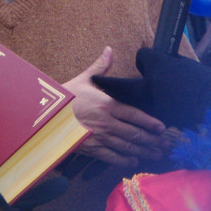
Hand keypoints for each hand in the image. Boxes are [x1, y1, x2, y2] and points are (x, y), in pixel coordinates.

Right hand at [64, 47, 168, 166]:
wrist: (45, 115)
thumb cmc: (65, 97)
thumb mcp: (83, 79)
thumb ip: (100, 67)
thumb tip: (109, 49)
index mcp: (107, 104)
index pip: (134, 114)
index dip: (149, 122)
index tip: (161, 127)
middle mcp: (106, 122)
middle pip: (134, 133)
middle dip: (151, 140)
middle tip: (164, 145)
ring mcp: (99, 137)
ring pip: (126, 146)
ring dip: (142, 151)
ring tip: (155, 154)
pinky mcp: (91, 148)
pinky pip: (111, 156)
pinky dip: (124, 160)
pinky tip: (133, 161)